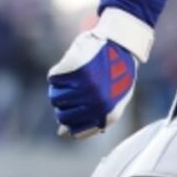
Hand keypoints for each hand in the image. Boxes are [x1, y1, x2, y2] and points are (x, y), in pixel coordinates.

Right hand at [47, 9, 154, 139]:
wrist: (123, 44)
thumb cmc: (116, 74)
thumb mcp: (110, 100)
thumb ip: (88, 118)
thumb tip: (61, 132)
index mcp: (107, 115)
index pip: (75, 131)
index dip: (70, 122)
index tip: (73, 110)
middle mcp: (97, 104)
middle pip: (61, 115)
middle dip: (63, 105)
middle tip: (71, 91)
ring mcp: (86, 87)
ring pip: (55, 96)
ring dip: (59, 88)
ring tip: (72, 78)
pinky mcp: (77, 70)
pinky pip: (54, 78)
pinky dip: (58, 73)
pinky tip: (71, 67)